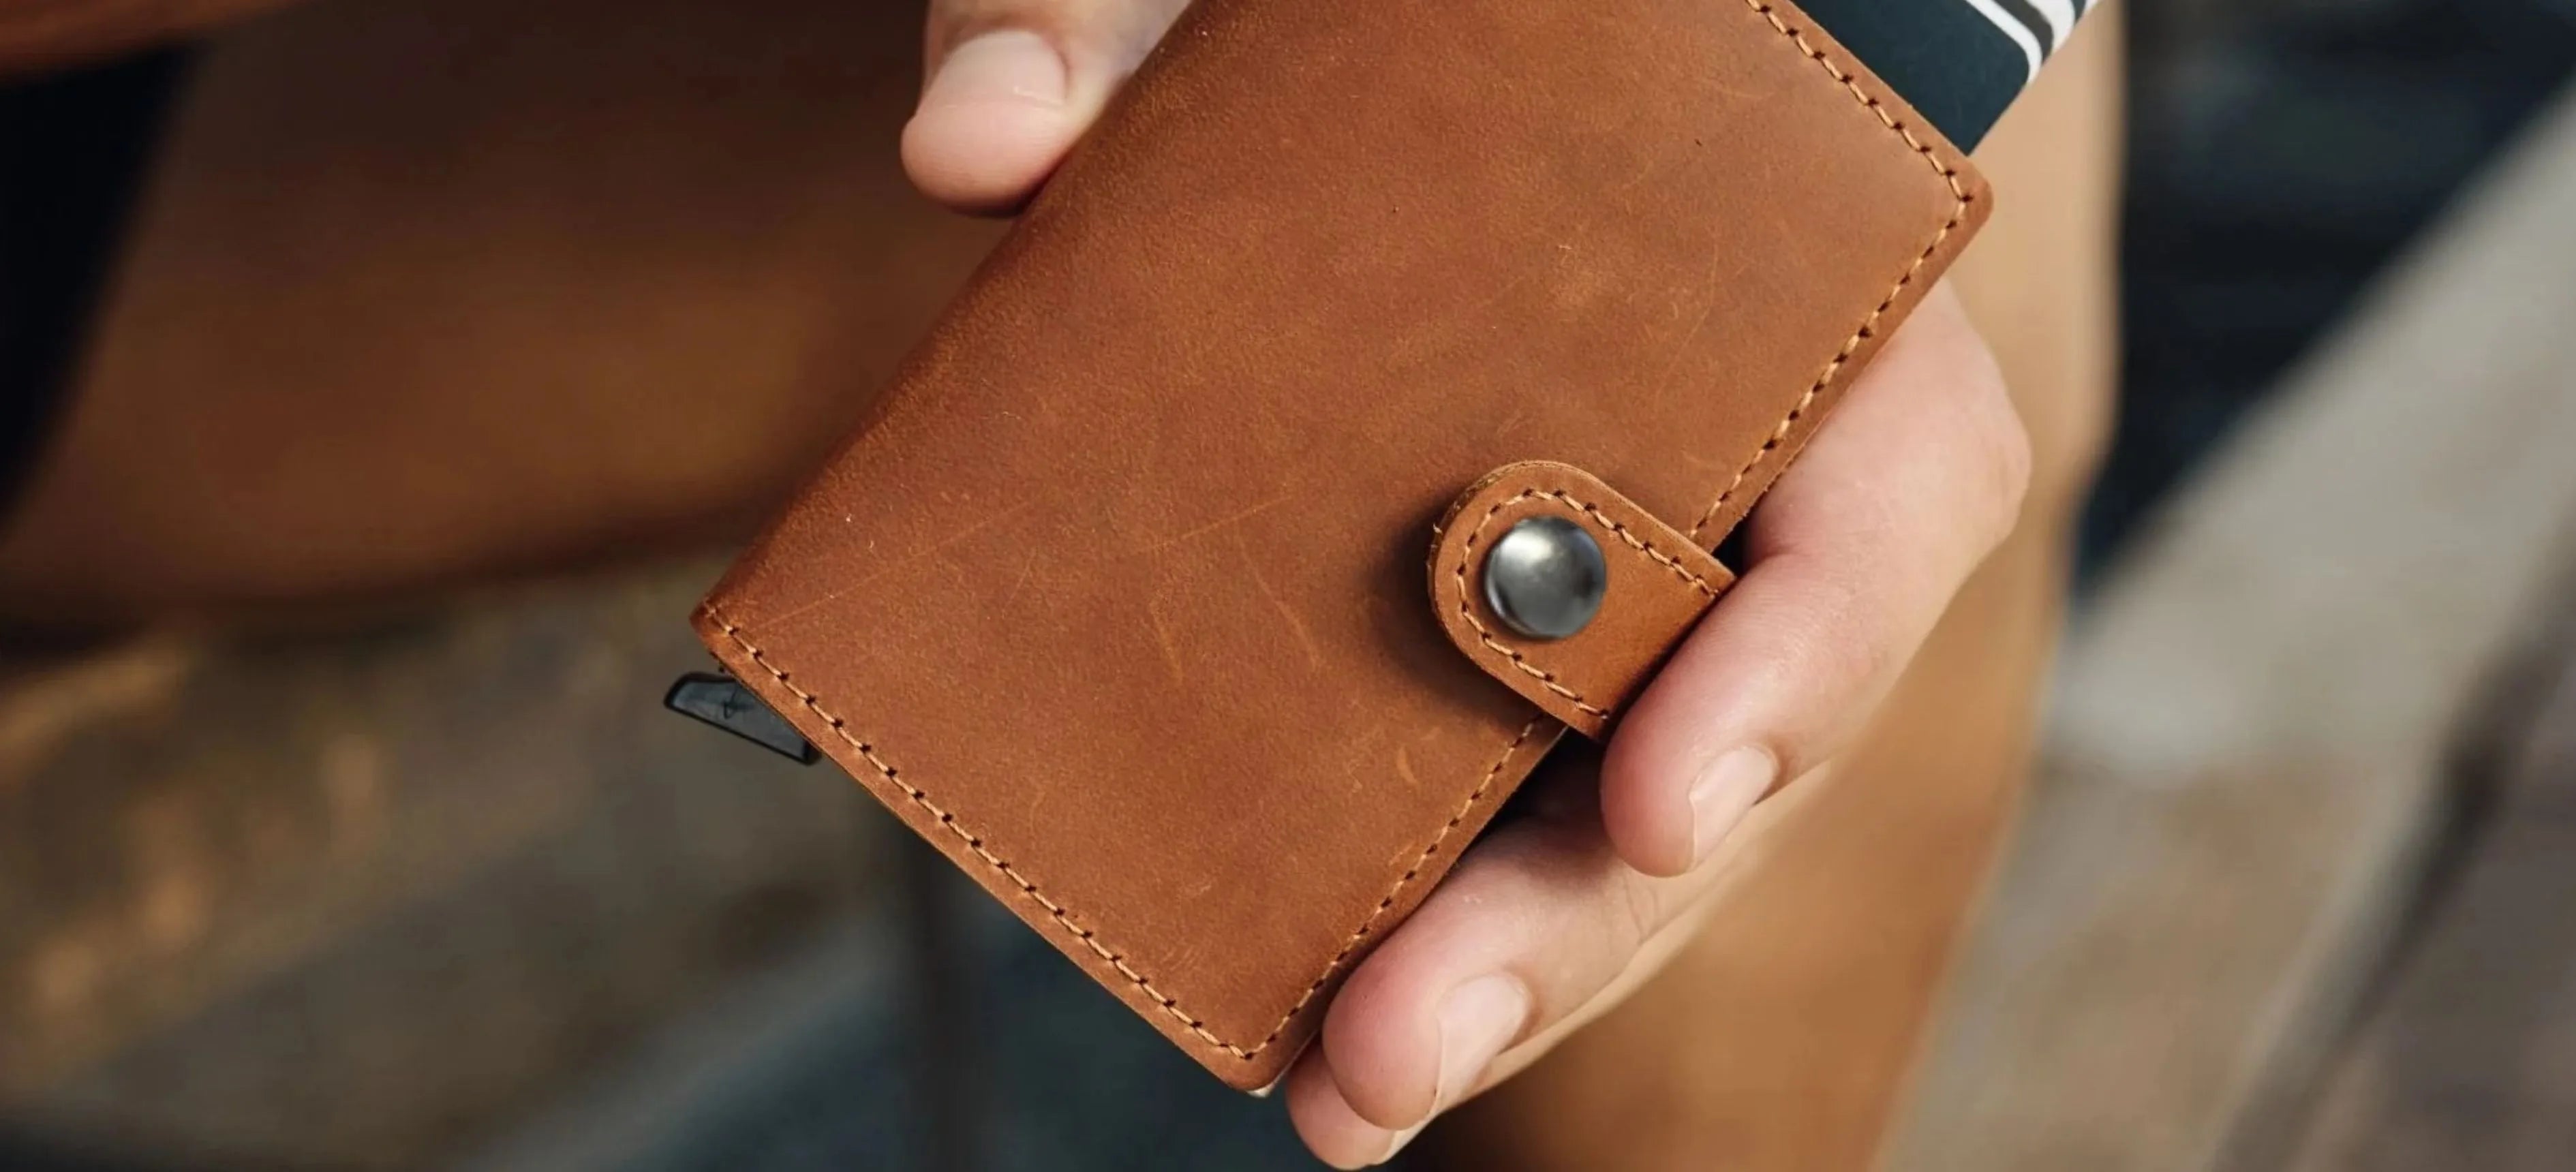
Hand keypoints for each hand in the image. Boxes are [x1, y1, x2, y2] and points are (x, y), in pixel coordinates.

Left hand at [902, 7, 2032, 1165]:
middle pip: (1735, 740)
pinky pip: (1524, 803)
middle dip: (1575, 923)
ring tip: (1339, 1094)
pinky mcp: (1528, 658)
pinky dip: (1434, 914)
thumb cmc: (1399, 33)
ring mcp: (1645, 592)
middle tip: (1390, 1052)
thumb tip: (972, 146)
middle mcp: (1751, 482)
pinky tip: (1309, 1021)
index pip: (1885, 498)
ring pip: (1631, 821)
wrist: (1430, 67)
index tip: (1665, 803)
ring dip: (1501, 974)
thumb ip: (1121, 23)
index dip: (1799, 665)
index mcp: (1792, 305)